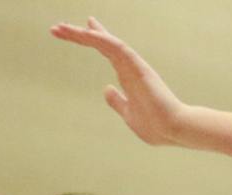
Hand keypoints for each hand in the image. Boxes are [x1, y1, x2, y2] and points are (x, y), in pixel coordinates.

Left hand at [51, 17, 187, 145]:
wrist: (174, 130)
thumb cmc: (156, 127)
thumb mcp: (129, 115)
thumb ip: (118, 102)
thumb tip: (106, 90)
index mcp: (127, 78)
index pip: (106, 53)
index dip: (90, 41)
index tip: (72, 32)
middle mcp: (129, 67)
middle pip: (101, 44)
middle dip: (79, 35)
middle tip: (57, 27)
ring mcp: (133, 65)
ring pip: (105, 42)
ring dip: (82, 34)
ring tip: (60, 28)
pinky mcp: (137, 66)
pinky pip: (116, 47)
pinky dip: (101, 38)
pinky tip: (86, 31)